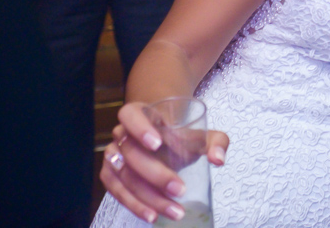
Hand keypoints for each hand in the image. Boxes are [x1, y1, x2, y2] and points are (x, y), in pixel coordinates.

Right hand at [100, 102, 228, 223]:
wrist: (162, 143)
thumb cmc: (180, 136)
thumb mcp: (200, 134)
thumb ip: (215, 142)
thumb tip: (219, 159)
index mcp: (138, 114)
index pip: (130, 115)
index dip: (140, 128)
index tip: (157, 143)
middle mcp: (121, 134)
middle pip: (131, 154)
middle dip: (156, 175)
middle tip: (180, 189)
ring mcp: (112, 156)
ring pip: (124, 178)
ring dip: (147, 197)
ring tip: (173, 210)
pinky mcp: (110, 176)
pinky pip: (117, 192)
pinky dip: (134, 205)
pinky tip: (152, 215)